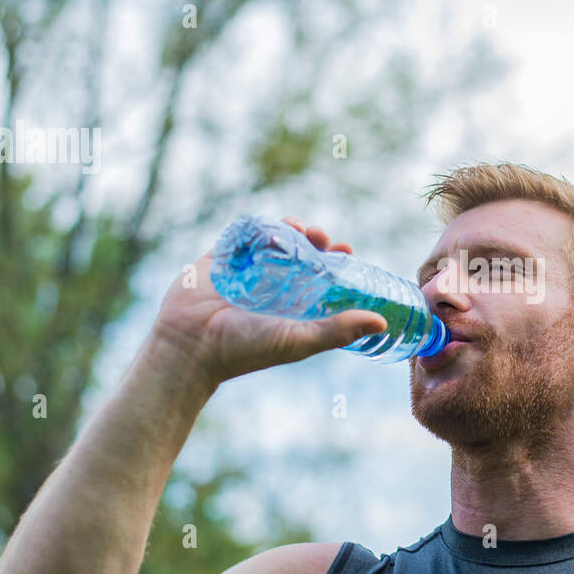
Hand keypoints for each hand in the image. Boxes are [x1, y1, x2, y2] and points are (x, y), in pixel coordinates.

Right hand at [150, 217, 387, 387]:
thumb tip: (382, 323)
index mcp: (290, 306)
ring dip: (287, 229)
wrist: (191, 346)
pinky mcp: (217, 261)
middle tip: (320, 236)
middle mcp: (269, 288)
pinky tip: (267, 223)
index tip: (346, 249)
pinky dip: (253, 226)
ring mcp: (243, 272)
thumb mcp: (299, 340)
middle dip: (313, 240)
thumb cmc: (245, 349)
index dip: (335, 261)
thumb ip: (338, 330)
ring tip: (297, 227)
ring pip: (270, 240)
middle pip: (298, 253)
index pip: (320, 276)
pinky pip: (237, 236)